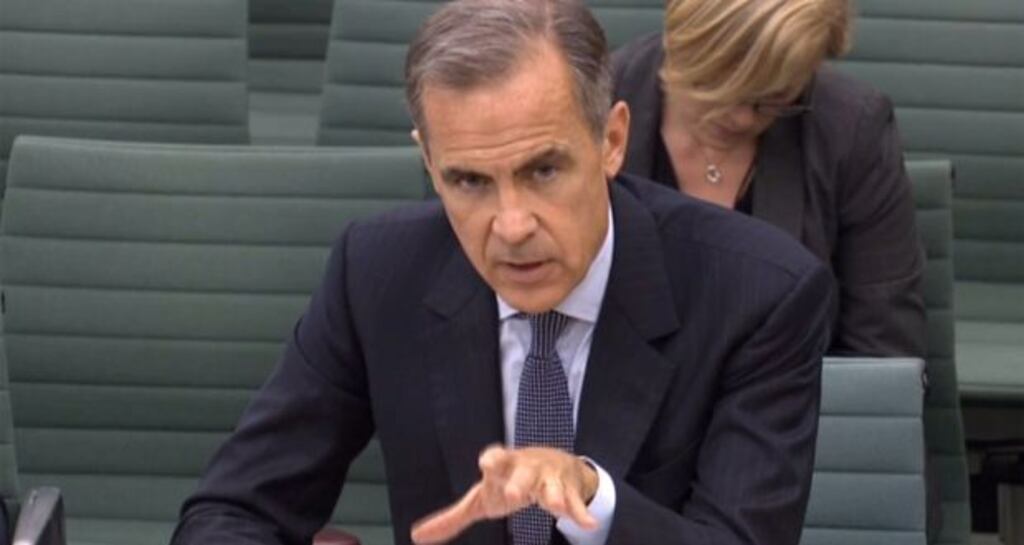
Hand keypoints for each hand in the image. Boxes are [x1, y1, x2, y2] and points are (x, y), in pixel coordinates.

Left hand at [410, 445, 598, 543]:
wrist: (554, 464)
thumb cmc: (509, 482)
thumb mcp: (481, 499)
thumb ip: (453, 518)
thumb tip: (416, 536)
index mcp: (503, 466)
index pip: (496, 459)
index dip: (493, 460)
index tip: (487, 462)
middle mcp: (527, 468)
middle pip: (524, 474)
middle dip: (520, 482)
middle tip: (515, 494)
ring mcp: (549, 478)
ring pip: (552, 486)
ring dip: (554, 496)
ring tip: (556, 507)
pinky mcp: (568, 491)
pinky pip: (575, 503)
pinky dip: (581, 513)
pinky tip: (589, 524)